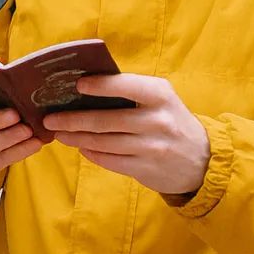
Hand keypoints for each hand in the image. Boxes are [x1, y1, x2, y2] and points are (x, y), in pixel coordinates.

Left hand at [43, 74, 209, 195]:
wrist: (202, 160)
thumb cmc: (172, 121)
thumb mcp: (162, 100)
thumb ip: (132, 91)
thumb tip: (87, 86)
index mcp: (160, 95)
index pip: (125, 86)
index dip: (99, 86)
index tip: (75, 84)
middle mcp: (157, 121)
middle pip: (105, 120)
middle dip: (73, 119)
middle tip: (50, 118)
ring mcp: (152, 147)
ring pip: (103, 142)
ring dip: (76, 138)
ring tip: (59, 133)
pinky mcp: (145, 169)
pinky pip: (110, 160)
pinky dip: (91, 153)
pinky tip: (80, 147)